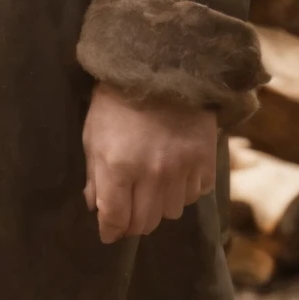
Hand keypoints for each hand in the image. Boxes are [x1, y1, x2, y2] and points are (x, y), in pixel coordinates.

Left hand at [83, 83, 216, 243]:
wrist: (163, 67)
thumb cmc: (117, 100)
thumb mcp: (93, 133)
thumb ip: (94, 174)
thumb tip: (95, 206)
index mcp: (118, 167)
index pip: (116, 219)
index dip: (110, 230)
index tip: (109, 231)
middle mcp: (152, 175)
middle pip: (144, 223)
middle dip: (133, 222)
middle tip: (129, 211)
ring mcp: (182, 170)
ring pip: (170, 213)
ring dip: (159, 206)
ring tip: (152, 188)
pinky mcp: (205, 162)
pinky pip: (194, 195)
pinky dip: (183, 192)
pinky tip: (174, 175)